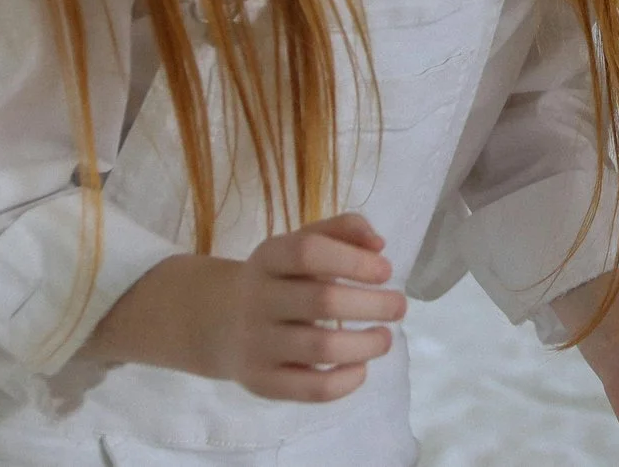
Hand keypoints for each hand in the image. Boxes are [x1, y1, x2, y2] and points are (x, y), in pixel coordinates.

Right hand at [91, 211, 404, 401]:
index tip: (386, 271)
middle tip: (399, 306)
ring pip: (321, 348)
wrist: (219, 322)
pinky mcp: (260, 382)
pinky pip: (309, 388)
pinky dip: (345, 382)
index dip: (354, 260)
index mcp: (268, 257)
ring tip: (385, 337)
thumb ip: (344, 229)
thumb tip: (378, 245)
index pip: (308, 252)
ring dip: (367, 344)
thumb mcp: (303, 242)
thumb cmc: (280, 277)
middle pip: (323, 301)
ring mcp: (256, 344)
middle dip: (374, 304)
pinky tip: (361, 367)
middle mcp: (257, 299)